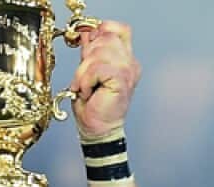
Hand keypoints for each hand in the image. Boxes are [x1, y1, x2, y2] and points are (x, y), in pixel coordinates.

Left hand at [71, 21, 140, 138]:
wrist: (97, 130)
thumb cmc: (93, 106)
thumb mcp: (87, 71)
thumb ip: (90, 52)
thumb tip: (86, 34)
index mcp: (124, 58)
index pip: (114, 29)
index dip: (98, 34)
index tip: (87, 53)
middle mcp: (129, 62)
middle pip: (105, 37)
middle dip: (87, 56)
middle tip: (84, 78)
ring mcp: (128, 70)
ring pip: (99, 52)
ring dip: (84, 71)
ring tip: (85, 87)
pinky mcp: (122, 79)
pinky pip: (98, 67)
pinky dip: (86, 80)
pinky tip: (87, 91)